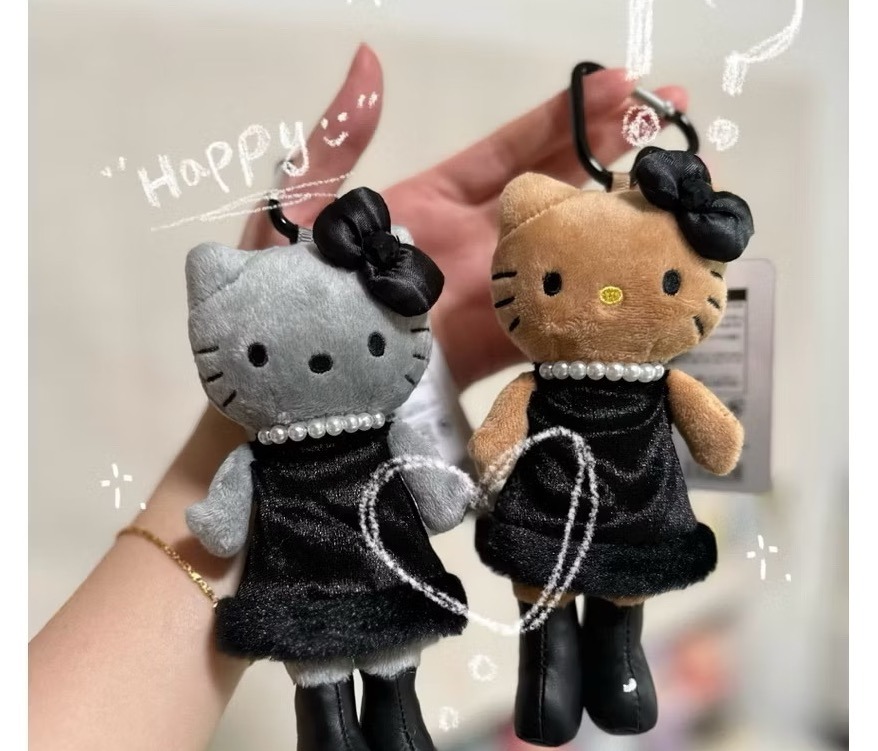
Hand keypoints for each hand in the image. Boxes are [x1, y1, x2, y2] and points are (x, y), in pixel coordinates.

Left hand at [160, 43, 687, 552]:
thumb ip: (338, 141)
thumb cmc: (277, 303)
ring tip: (683, 188)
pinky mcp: (495, 351)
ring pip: (567, 251)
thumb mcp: (298, 210)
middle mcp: (471, 246)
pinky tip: (648, 275)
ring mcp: (489, 299)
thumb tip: (369, 58)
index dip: (565, 117)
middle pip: (556, 191)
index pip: (512, 149)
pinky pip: (553, 320)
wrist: (282, 397)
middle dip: (617, 152)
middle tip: (678, 115)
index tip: (623, 82)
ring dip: (623, 222)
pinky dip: (598, 300)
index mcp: (430, 203)